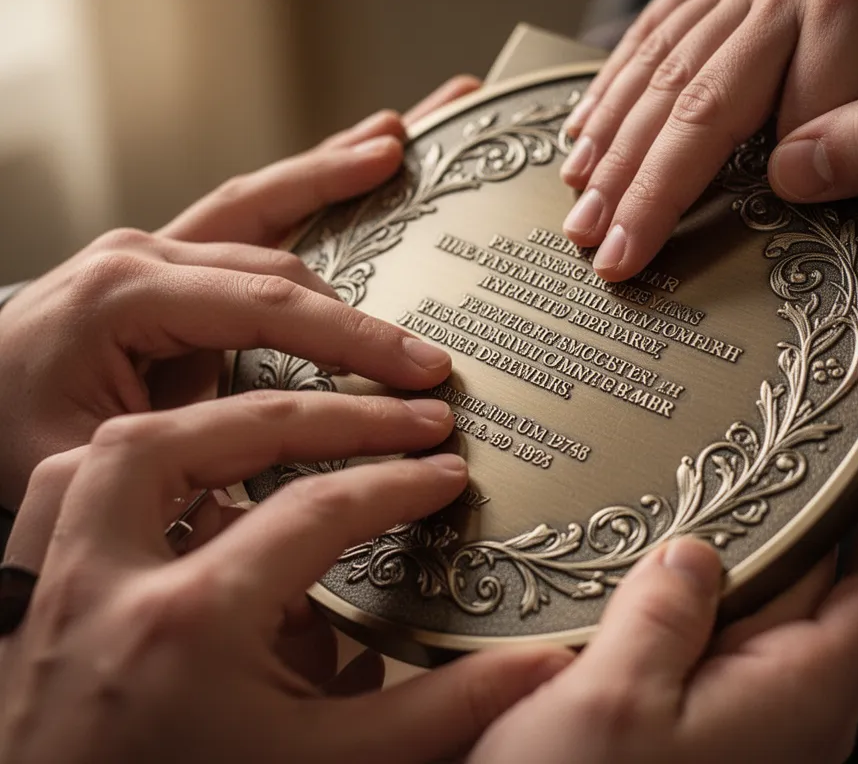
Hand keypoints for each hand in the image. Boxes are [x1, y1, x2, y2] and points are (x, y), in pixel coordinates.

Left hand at [0, 75, 480, 507]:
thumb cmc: (12, 428)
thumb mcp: (90, 459)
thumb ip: (186, 459)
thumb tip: (277, 493)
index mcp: (126, 295)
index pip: (268, 310)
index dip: (352, 344)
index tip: (418, 375)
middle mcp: (145, 253)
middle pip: (283, 267)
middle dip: (368, 312)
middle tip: (434, 354)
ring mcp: (159, 244)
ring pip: (270, 208)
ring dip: (341, 174)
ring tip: (404, 145)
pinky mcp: (175, 255)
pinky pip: (252, 209)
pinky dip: (310, 179)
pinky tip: (363, 151)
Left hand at [0, 391, 570, 762]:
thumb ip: (439, 714)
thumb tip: (539, 670)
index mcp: (189, 625)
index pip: (314, 512)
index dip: (395, 483)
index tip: (444, 471)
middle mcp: (106, 587)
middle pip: (206, 439)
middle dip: (318, 413)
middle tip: (390, 412)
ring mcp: (54, 589)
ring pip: (113, 449)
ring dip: (205, 420)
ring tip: (284, 418)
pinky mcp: (28, 603)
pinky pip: (58, 495)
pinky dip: (125, 465)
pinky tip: (180, 473)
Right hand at [470, 475, 857, 762]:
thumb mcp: (615, 704)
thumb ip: (663, 614)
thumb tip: (693, 553)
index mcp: (796, 698)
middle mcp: (786, 709)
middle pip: (827, 589)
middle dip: (820, 508)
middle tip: (793, 433)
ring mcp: (743, 717)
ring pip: (765, 609)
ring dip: (753, 544)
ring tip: (722, 474)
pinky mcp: (700, 722)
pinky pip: (718, 636)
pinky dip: (705, 586)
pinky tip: (661, 558)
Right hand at [559, 0, 857, 280]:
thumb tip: (791, 174)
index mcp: (849, 6)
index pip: (774, 126)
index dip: (713, 203)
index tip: (650, 266)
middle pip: (693, 99)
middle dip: (637, 185)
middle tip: (596, 249)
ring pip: (661, 68)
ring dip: (613, 144)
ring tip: (579, 207)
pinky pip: (657, 33)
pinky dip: (615, 89)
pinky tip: (584, 131)